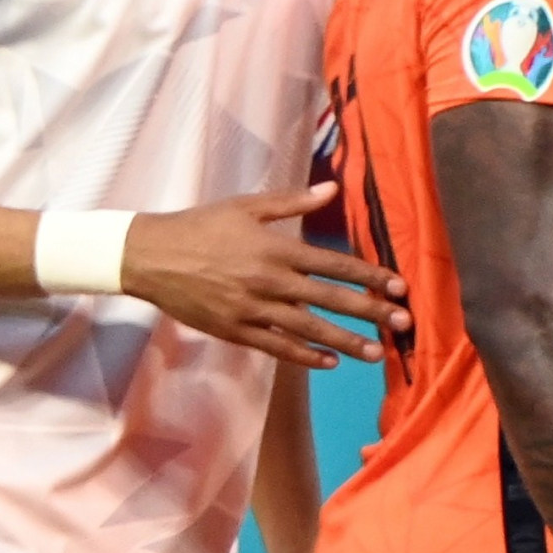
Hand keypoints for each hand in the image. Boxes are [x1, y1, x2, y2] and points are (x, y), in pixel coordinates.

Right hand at [122, 183, 408, 368]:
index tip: (399, 286)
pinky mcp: (234, 329)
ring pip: (309, 329)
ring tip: (376, 354)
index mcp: (276, 248)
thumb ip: (292, 203)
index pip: (335, 263)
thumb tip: (333, 189)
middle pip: (331, 299)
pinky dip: (305, 356)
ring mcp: (252, 309)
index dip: (370, 275)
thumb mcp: (245, 206)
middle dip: (371, 313)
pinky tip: (329, 362)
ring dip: (346, 341)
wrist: (149, 256)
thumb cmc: (198, 226)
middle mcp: (270, 281)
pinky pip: (276, 347)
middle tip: (404, 324)